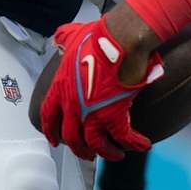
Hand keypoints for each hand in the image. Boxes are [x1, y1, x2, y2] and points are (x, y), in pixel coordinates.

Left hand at [41, 17, 163, 160]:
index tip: (54, 139)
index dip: (51, 130)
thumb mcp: (73, 35)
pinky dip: (134, 143)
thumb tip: (60, 36)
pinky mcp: (115, 115)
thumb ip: (64, 38)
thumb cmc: (98, 36)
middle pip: (72, 137)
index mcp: (62, 87)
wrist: (120, 39)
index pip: (49, 115)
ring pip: (95, 144)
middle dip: (80, 149)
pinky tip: (141, 144)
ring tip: (115, 153)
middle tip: (87, 153)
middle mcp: (73, 104)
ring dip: (106, 152)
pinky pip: (124, 137)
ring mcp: (93, 113)